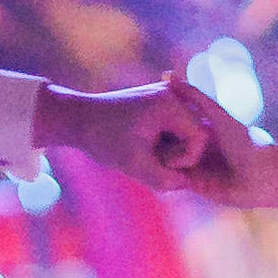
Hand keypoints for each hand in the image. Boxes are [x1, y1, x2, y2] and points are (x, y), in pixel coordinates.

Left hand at [40, 79, 251, 192]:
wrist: (77, 118)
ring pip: (185, 131)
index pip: (199, 138)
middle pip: (196, 133)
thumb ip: (165, 180)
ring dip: (171, 147)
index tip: (157, 162)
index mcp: (169, 104)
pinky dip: (164, 140)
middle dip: (178, 152)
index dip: (184, 159)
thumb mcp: (135, 166)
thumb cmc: (104, 140)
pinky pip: (175, 126)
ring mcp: (165, 94)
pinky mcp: (158, 100)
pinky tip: (145, 146)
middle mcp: (172, 94)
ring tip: (147, 153)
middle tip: (151, 158)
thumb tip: (188, 183)